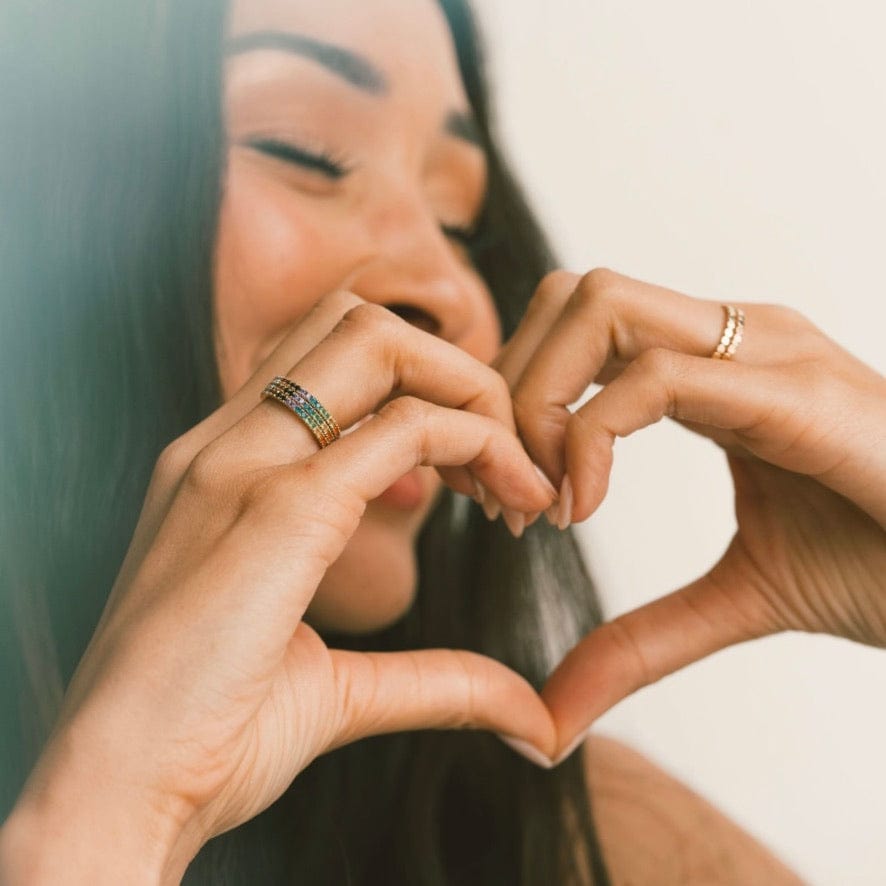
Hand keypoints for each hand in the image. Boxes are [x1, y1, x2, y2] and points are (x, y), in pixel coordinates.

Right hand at [13, 291, 558, 880]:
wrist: (117, 793)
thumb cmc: (208, 737)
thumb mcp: (334, 684)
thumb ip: (433, 677)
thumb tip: (525, 711)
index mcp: (225, 466)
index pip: (331, 359)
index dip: (423, 394)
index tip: (480, 478)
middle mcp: (226, 442)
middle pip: (361, 322)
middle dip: (457, 372)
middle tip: (507, 464)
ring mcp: (243, 462)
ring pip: (381, 341)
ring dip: (472, 394)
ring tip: (515, 484)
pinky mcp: (278, 507)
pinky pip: (404, 427)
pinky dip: (477, 444)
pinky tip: (508, 501)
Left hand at [493, 268, 885, 759]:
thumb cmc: (885, 565)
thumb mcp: (737, 599)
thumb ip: (639, 643)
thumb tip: (552, 715)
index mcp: (715, 367)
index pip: (575, 323)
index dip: (516, 397)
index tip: (506, 497)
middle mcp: (734, 339)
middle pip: (570, 294)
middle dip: (510, 386)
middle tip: (505, 493)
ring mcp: (768, 353)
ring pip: (598, 305)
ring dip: (539, 400)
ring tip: (545, 503)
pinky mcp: (799, 393)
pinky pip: (654, 377)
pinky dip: (590, 437)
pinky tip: (586, 509)